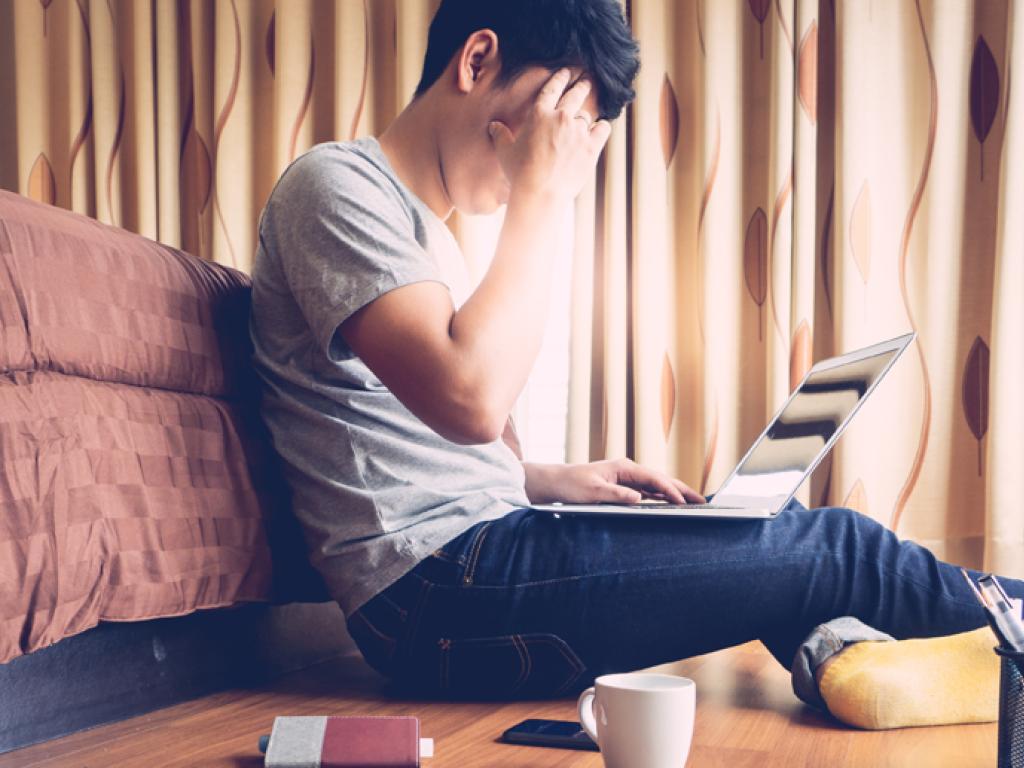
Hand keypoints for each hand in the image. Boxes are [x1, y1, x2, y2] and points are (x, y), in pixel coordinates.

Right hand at [488, 68, 611, 202]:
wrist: (540, 193)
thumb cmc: (519, 173)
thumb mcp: (505, 151)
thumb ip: (500, 135)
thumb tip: (493, 126)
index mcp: (539, 114)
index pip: (552, 89)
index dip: (560, 79)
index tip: (566, 73)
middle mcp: (561, 117)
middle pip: (575, 94)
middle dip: (581, 86)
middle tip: (585, 81)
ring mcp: (578, 131)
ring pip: (586, 116)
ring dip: (584, 118)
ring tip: (585, 120)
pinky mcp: (591, 146)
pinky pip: (602, 128)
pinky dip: (601, 128)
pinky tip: (599, 130)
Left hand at [523, 458, 706, 505]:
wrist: (557, 482)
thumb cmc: (572, 485)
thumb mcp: (593, 492)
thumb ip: (616, 495)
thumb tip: (639, 498)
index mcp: (624, 468)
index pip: (654, 479)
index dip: (671, 491)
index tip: (684, 503)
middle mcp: (628, 470)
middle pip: (661, 479)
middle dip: (682, 490)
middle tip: (703, 501)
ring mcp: (627, 478)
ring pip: (657, 485)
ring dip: (675, 493)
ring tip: (694, 504)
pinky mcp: (624, 486)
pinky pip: (648, 491)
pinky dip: (662, 497)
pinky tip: (672, 504)